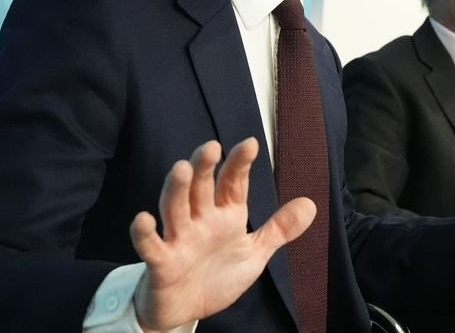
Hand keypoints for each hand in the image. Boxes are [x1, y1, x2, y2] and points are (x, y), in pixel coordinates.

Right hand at [130, 138, 315, 330]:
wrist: (186, 310)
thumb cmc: (216, 276)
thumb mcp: (254, 254)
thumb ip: (278, 229)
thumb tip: (310, 204)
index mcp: (225, 216)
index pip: (233, 183)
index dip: (239, 164)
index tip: (251, 143)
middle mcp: (200, 221)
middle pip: (201, 188)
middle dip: (205, 167)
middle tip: (211, 146)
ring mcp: (178, 239)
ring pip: (174, 208)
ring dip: (177, 189)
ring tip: (182, 169)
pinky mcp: (161, 262)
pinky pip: (151, 246)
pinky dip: (145, 233)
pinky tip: (143, 219)